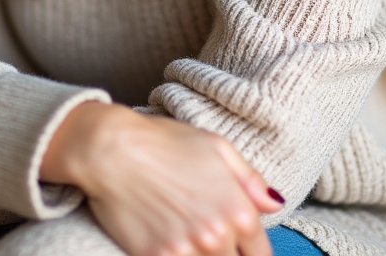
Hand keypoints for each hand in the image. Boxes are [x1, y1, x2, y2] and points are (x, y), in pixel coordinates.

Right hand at [42, 103, 283, 255]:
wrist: (110, 149)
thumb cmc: (163, 141)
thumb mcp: (215, 146)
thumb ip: (250, 180)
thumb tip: (274, 204)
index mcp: (237, 209)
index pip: (260, 253)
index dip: (251, 251)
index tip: (240, 247)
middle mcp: (216, 236)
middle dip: (226, 253)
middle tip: (204, 231)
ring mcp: (186, 251)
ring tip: (186, 233)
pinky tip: (168, 240)